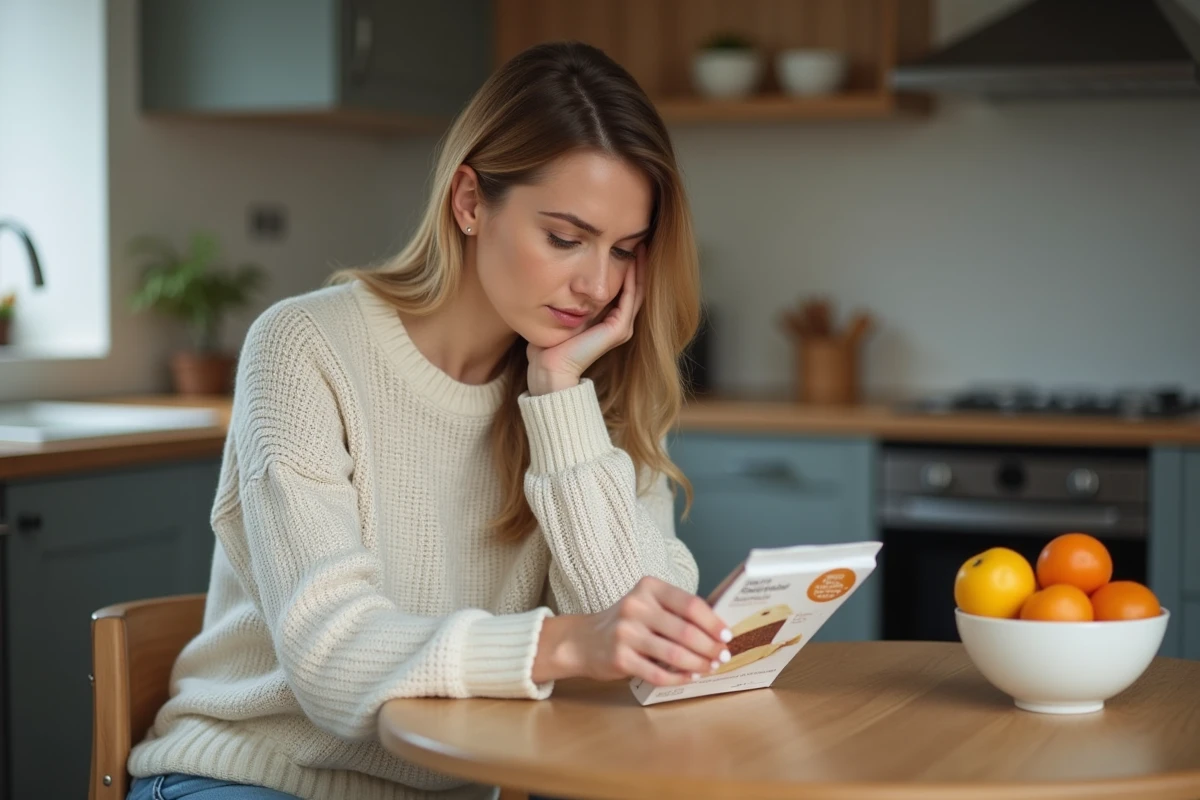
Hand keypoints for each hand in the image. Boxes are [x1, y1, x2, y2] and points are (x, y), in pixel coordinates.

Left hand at [526, 245, 645, 395]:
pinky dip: (632, 278)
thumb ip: (569, 297)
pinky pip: (630, 298)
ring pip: (636, 290)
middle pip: (635, 287)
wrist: (550, 367)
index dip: (626, 265)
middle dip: (637, 263)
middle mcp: (619, 324)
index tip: (624, 242)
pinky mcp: (618, 329)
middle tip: (640, 237)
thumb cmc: (549, 343)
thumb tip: (563, 275)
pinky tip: (631, 260)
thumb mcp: (562, 312)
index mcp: (608, 320)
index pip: (624, 288)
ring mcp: (621, 327)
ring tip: (640, 244)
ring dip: (639, 267)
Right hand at [533, 576, 731, 685]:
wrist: (582, 640)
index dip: (713, 622)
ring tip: (710, 667)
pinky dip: (679, 678)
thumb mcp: (647, 605)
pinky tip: (689, 677)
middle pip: (686, 631)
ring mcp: (625, 633)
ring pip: (674, 654)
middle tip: (723, 655)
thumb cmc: (626, 622)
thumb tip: (717, 630)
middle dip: (710, 647)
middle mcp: (636, 607)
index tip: (727, 635)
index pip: (690, 604)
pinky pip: (658, 673)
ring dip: (699, 664)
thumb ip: (676, 612)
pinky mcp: (620, 659)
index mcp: (648, 588)